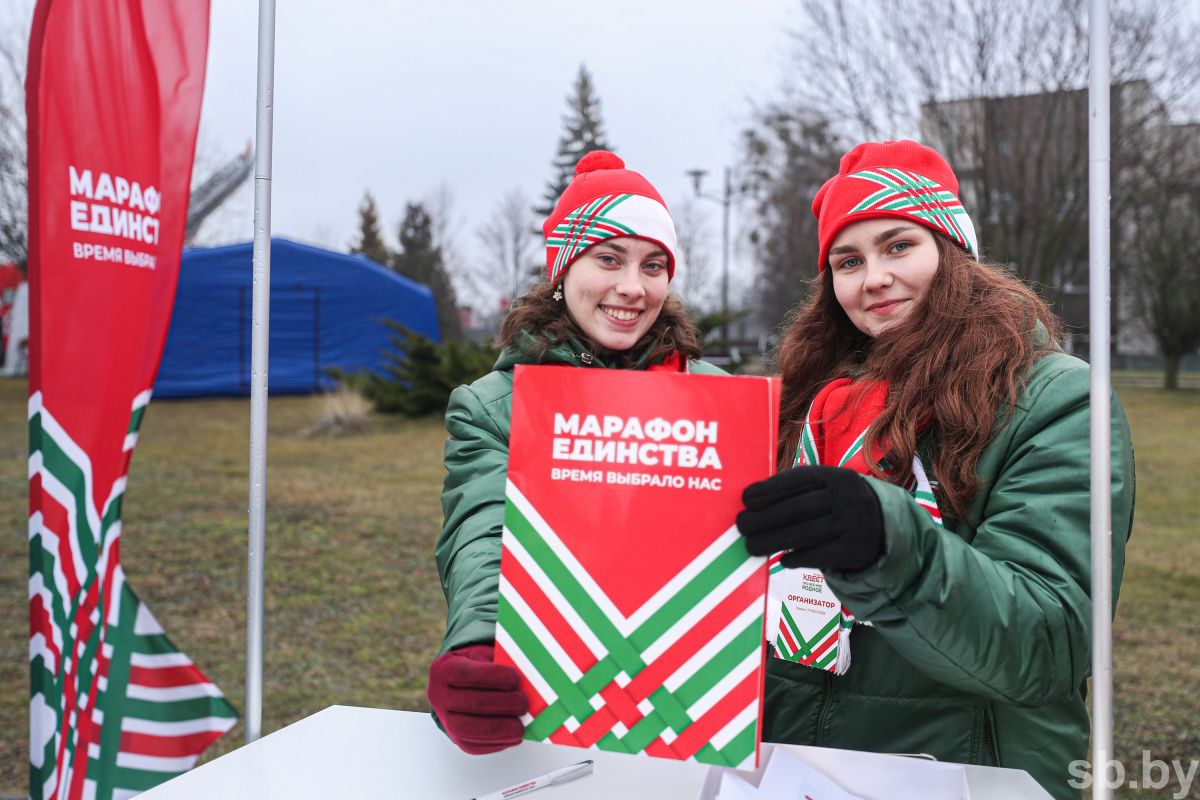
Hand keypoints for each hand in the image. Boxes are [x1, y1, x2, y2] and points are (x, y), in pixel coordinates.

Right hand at [427, 644, 528, 753]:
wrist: (459, 687)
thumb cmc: (476, 667)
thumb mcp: (483, 654)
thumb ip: (499, 661)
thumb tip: (523, 676)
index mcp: (444, 670)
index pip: (466, 674)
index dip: (492, 677)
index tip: (515, 678)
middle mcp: (439, 696)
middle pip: (469, 703)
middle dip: (501, 704)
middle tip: (523, 702)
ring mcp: (446, 720)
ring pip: (469, 729)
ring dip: (500, 729)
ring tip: (520, 726)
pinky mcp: (457, 739)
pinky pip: (476, 745)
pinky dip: (498, 742)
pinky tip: (513, 735)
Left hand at [737, 465, 884, 569]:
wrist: (887, 528)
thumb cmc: (841, 505)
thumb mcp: (829, 489)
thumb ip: (799, 491)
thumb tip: (753, 502)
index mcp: (837, 476)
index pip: (796, 480)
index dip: (768, 489)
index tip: (745, 499)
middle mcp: (847, 497)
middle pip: (796, 509)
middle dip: (763, 518)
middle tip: (740, 525)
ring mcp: (854, 524)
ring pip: (803, 534)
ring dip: (771, 541)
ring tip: (750, 546)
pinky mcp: (857, 550)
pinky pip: (819, 555)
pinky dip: (797, 558)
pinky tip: (781, 559)